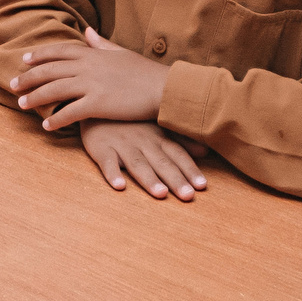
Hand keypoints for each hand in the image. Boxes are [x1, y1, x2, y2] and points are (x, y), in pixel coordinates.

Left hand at [15, 26, 170, 129]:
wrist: (164, 89)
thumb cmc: (145, 72)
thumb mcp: (121, 52)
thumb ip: (100, 43)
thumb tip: (86, 31)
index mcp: (92, 53)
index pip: (58, 51)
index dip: (39, 55)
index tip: (24, 60)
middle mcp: (88, 66)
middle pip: (49, 70)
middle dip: (28, 78)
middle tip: (12, 85)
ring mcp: (91, 85)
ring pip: (54, 90)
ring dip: (35, 98)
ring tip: (21, 105)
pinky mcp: (98, 104)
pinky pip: (70, 112)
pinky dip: (56, 119)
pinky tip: (47, 126)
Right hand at [81, 120, 205, 200]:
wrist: (96, 104)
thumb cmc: (130, 120)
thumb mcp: (156, 126)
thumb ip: (180, 140)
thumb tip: (205, 151)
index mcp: (158, 137)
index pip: (178, 155)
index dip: (190, 170)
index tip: (202, 186)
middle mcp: (143, 141)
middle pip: (162, 162)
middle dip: (176, 179)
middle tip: (188, 196)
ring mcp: (122, 144)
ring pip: (138, 163)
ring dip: (149, 179)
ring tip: (161, 194)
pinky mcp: (101, 148)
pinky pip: (106, 162)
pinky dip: (112, 173)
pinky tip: (119, 186)